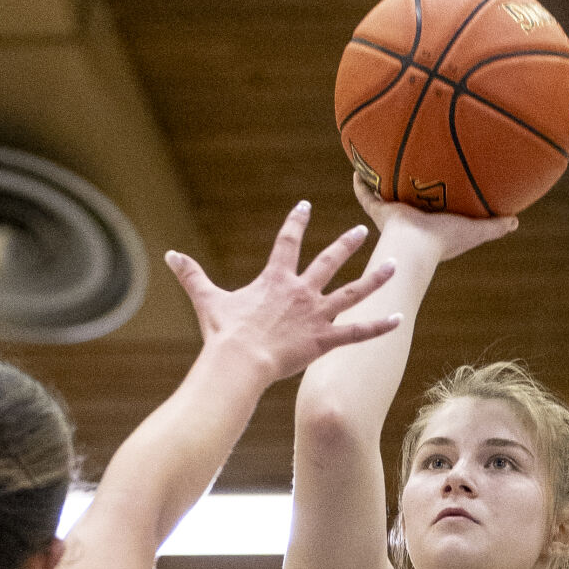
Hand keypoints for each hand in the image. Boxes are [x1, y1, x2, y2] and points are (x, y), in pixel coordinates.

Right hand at [165, 200, 402, 383]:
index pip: (287, 242)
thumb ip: (191, 275)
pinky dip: (379, 326)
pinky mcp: (325, 339)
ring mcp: (316, 314)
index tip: (304, 206)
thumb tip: (168, 255)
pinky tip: (400, 318)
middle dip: (345, 244)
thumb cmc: (223, 333)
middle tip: (359, 230)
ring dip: (375, 279)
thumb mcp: (206, 299)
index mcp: (275, 280)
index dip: (296, 222)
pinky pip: (357, 332)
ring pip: (353, 292)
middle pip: (328, 261)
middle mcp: (300, 291)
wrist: (239, 362)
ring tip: (394, 265)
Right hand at [352, 175, 517, 260]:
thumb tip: (515, 221)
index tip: (436, 194)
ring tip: (378, 166)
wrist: (416, 245)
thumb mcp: (476, 231)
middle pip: (408, 204)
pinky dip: (361, 183)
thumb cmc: (446, 240)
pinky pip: (367, 195)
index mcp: (431, 228)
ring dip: (382, 185)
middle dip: (407, 192)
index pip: (434, 215)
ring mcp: (393, 216)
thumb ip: (495, 226)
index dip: (435, 206)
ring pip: (385, 198)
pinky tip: (358, 168)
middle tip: (408, 175)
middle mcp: (411, 222)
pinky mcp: (380, 211)